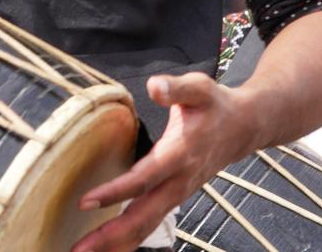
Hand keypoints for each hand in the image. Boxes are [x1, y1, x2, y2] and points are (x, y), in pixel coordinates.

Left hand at [71, 74, 262, 251]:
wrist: (243, 128)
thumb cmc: (216, 106)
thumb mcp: (199, 88)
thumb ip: (176, 87)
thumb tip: (155, 86)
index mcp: (180, 154)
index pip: (144, 178)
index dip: (116, 191)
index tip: (86, 201)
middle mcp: (179, 181)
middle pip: (142, 216)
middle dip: (110, 235)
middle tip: (78, 249)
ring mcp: (177, 194)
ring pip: (146, 226)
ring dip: (116, 243)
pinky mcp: (174, 198)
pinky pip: (150, 224)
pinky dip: (128, 238)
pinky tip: (108, 246)